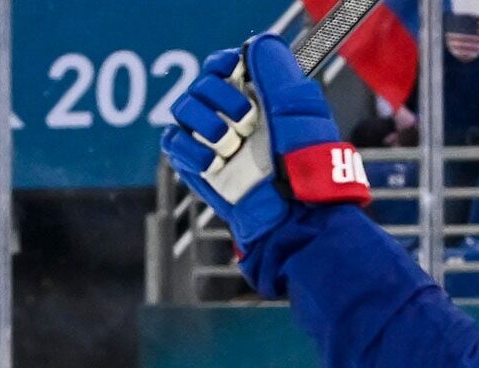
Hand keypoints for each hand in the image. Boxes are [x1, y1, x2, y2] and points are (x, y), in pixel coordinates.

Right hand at [159, 34, 371, 247]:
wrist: (294, 213)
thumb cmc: (305, 164)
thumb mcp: (300, 110)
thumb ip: (276, 72)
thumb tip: (255, 43)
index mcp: (258, 99)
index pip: (222, 66)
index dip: (221, 64)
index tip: (231, 71)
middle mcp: (233, 117)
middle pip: (199, 84)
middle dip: (218, 96)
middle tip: (245, 120)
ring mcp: (215, 141)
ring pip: (182, 109)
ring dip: (205, 122)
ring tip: (231, 143)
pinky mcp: (199, 167)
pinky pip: (173, 142)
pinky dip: (189, 149)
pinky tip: (214, 162)